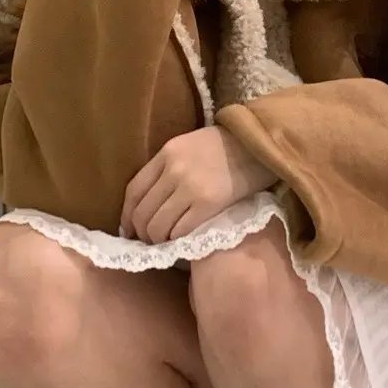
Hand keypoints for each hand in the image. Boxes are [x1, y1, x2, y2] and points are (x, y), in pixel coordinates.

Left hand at [121, 126, 276, 242]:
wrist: (261, 145)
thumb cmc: (227, 147)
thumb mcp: (189, 146)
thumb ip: (167, 168)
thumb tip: (149, 203)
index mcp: (166, 153)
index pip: (133, 191)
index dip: (126, 216)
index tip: (128, 230)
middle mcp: (173, 170)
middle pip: (142, 213)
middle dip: (142, 234)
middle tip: (149, 242)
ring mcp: (190, 187)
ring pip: (158, 227)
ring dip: (159, 241)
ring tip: (167, 243)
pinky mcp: (209, 203)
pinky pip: (181, 231)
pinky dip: (178, 241)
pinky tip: (184, 241)